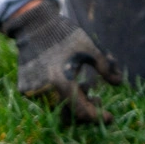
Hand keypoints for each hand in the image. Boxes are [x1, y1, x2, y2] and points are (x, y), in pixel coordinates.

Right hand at [1, 0, 122, 123]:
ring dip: (74, 101)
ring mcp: (33, 92)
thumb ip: (105, 67)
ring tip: (85, 85)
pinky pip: (47, 101)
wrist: (33, 26)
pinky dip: (60, 96)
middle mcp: (46, 92)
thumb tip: (119, 83)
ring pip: (58, 109)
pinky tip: (68, 81)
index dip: (98, 116)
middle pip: (71, 114)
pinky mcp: (25, 90)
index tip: (110, 117)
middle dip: (88, 109)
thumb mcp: (90, 49)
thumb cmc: (65, 35)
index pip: (83, 111)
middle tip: (99, 99)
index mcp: (62, 82)